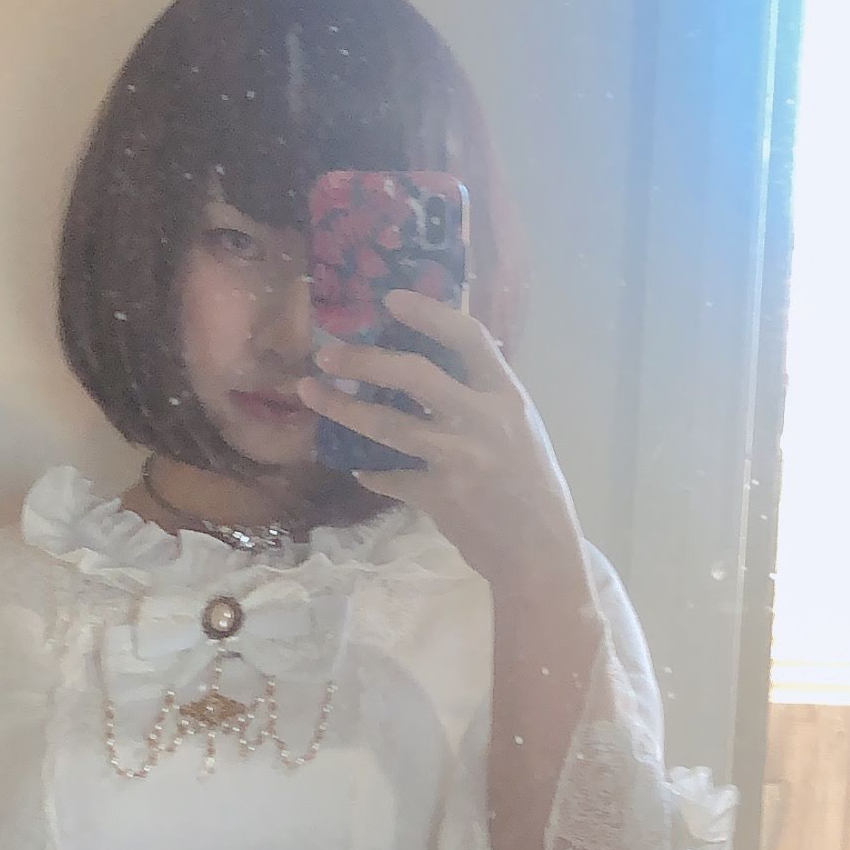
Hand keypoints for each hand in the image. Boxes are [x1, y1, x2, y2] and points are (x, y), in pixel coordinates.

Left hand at [298, 293, 587, 600]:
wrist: (539, 550)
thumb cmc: (532, 484)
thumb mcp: (520, 427)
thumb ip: (483, 397)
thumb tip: (434, 366)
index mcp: (507, 396)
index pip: (468, 337)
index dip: (429, 313)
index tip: (391, 299)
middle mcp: (482, 420)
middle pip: (414, 375)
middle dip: (365, 359)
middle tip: (328, 353)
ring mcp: (458, 458)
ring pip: (388, 424)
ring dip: (343, 407)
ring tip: (311, 392)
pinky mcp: (439, 496)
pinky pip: (389, 475)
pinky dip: (369, 469)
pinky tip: (357, 465)